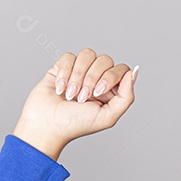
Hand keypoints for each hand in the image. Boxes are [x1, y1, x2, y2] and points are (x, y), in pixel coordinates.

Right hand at [11, 48, 137, 159]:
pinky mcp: (62, 67)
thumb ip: (126, 97)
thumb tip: (133, 72)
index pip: (121, 69)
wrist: (47, 124)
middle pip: (105, 60)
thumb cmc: (75, 124)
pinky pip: (69, 56)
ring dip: (78, 76)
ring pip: (87, 55)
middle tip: (82, 98)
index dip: (110, 77)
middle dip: (92, 78)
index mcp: (111, 91)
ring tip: (70, 95)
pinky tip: (60, 89)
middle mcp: (97, 79)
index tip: (98, 93)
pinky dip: (65, 73)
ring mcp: (80, 72)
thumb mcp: (108, 116)